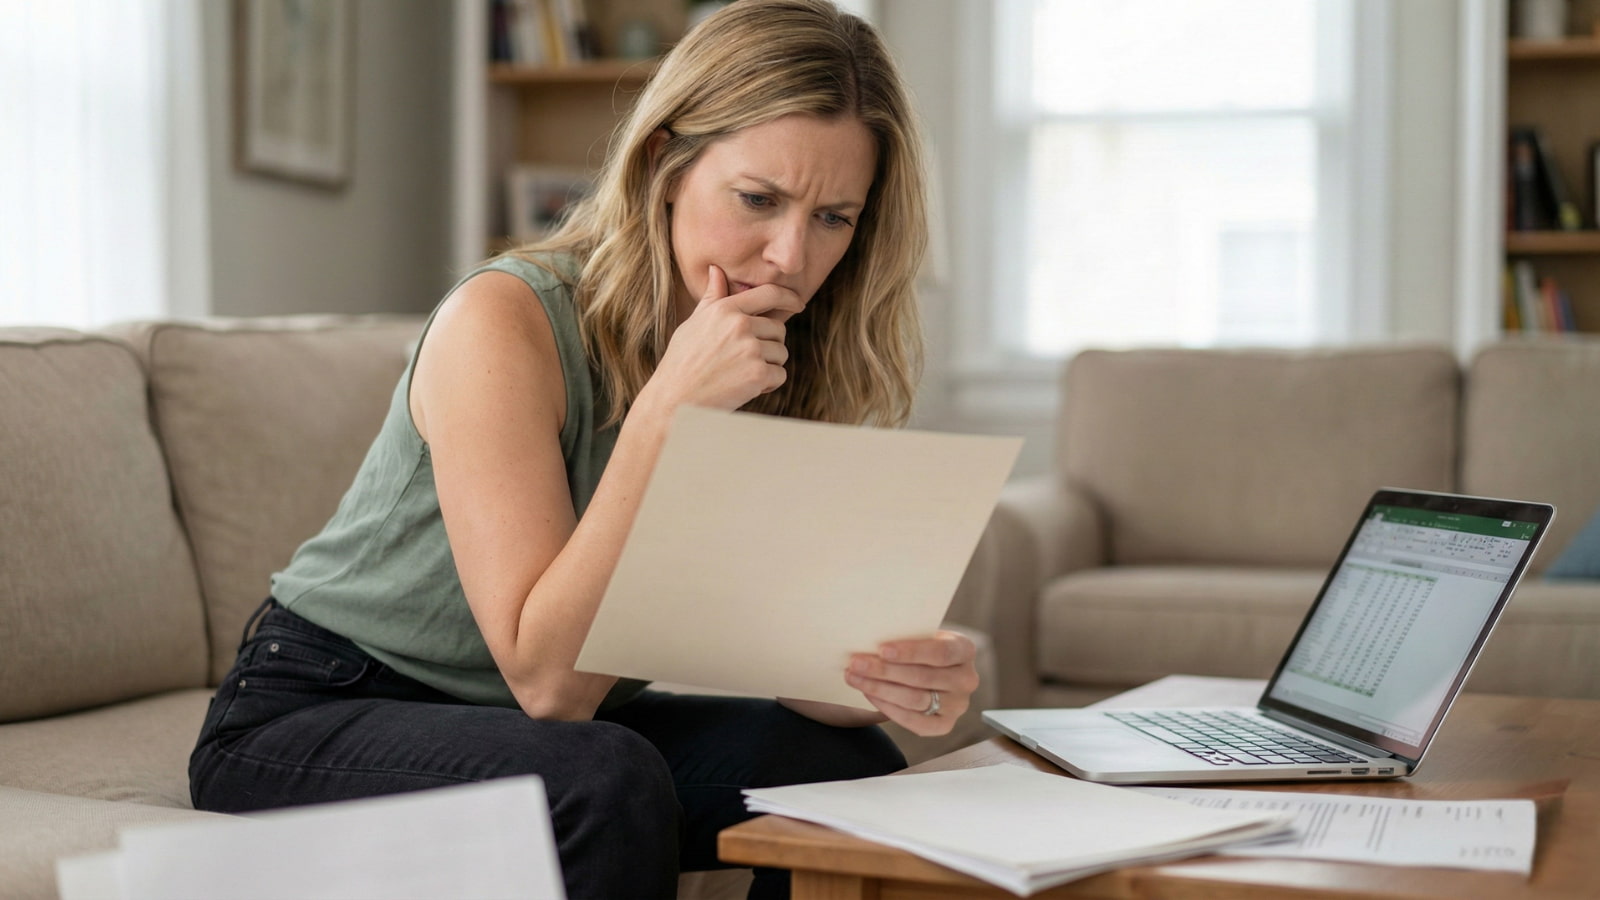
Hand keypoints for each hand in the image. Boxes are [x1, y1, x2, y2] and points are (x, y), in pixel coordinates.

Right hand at [643, 265, 804, 412]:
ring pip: (781, 353)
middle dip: (769, 345)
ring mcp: (750, 349)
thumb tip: (716, 270)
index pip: (769, 294)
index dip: (789, 297)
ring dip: (768, 366)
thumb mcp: (693, 323)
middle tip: (746, 360)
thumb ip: (712, 297)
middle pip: (778, 329)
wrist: (674, 401)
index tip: (797, 303)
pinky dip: (768, 384)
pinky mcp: (757, 374)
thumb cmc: (681, 362)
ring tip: (741, 374)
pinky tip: (745, 388)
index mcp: (725, 309)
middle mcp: (740, 325)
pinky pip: (780, 375)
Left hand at [845, 630, 978, 736]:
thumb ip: (905, 635)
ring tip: (855, 677)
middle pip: (923, 678)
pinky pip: (914, 721)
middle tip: (856, 663)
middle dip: (885, 671)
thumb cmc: (920, 647)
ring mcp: (958, 705)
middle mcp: (967, 679)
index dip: (910, 652)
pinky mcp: (945, 725)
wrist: (929, 668)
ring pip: (915, 700)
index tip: (882, 649)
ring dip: (880, 689)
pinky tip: (869, 694)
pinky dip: (888, 708)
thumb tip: (870, 637)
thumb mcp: (920, 634)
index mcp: (965, 649)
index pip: (940, 652)